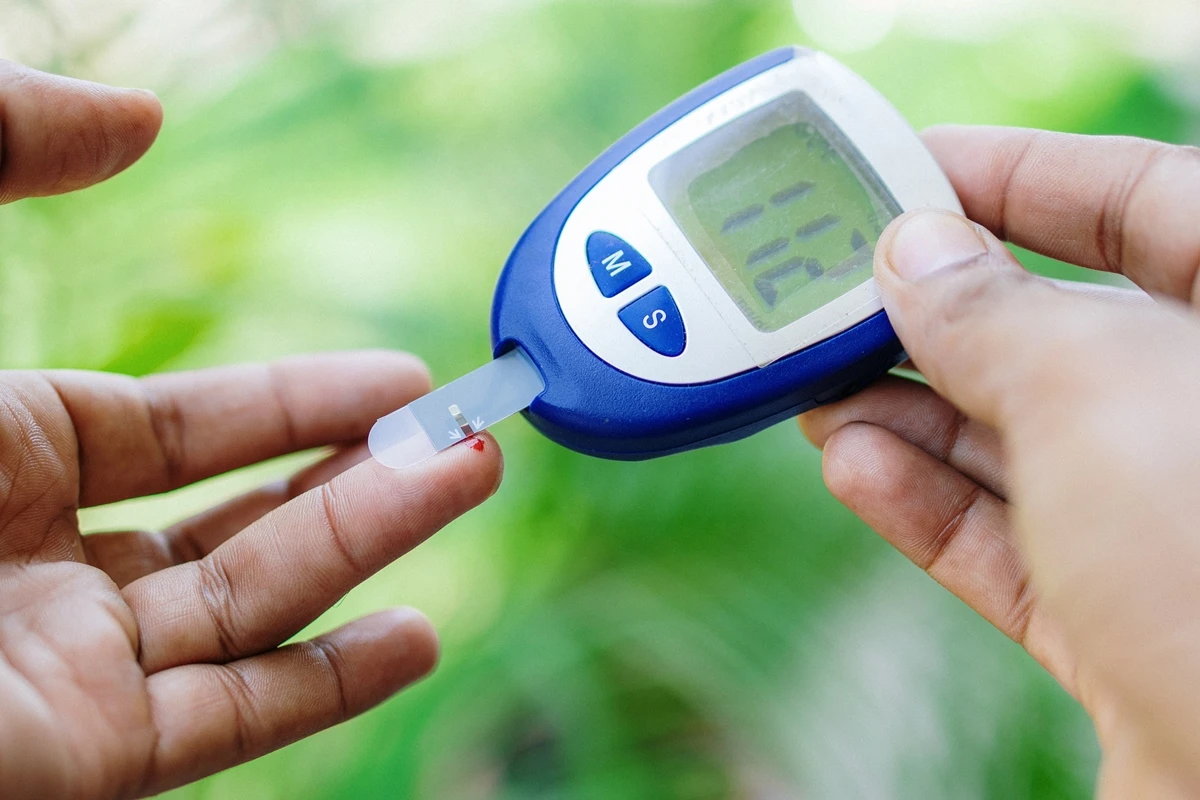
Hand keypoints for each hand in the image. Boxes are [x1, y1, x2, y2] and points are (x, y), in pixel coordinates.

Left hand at [0, 61, 502, 797]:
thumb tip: (140, 116)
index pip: (179, 436)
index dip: (299, 403)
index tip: (404, 380)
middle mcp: (30, 572)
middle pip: (237, 526)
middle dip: (365, 475)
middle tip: (474, 432)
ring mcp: (54, 674)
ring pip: (250, 610)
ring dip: (371, 546)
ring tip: (474, 475)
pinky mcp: (73, 762)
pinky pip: (226, 725)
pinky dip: (327, 687)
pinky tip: (417, 632)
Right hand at [801, 127, 1199, 796]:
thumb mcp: (1097, 392)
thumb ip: (993, 312)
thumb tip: (916, 258)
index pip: (1145, 199)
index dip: (1021, 172)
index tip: (910, 170)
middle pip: (1064, 329)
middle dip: (941, 310)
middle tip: (838, 290)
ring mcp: (1172, 527)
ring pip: (1020, 442)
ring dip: (908, 411)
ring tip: (818, 385)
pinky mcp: (1120, 619)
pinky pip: (1006, 541)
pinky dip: (921, 502)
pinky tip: (851, 465)